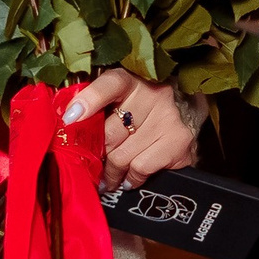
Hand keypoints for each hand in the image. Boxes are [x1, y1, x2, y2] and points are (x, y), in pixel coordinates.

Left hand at [65, 68, 196, 190]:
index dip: (89, 100)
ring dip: (112, 173)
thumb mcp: (125, 96)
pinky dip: (131, 178)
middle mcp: (153, 95)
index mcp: (133, 80)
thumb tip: (68, 126)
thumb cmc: (146, 105)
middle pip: (109, 134)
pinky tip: (131, 177)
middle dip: (97, 155)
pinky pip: (140, 169)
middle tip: (92, 164)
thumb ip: (100, 107)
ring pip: (121, 157)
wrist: (190, 108)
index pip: (110, 85)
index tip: (69, 118)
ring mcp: (168, 118)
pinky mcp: (179, 142)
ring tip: (110, 177)